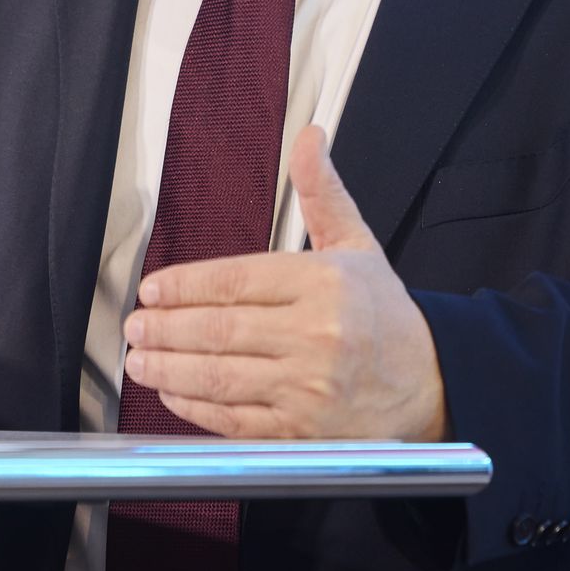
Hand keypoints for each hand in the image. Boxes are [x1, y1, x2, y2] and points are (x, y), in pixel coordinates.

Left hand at [123, 125, 447, 440]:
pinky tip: (173, 394)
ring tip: (140, 358)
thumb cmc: (386, 315)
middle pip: (218, 329)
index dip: (184, 285)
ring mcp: (309, 389)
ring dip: (168, 368)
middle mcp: (316, 336)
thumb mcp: (357, 245)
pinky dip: (197, 409)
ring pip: (220, 376)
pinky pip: (236, 421)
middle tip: (135, 325)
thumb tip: (309, 137)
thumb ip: (322, 192)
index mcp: (324, 285)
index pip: (235, 281)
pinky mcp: (303, 433)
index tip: (152, 289)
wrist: (434, 383)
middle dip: (165, 328)